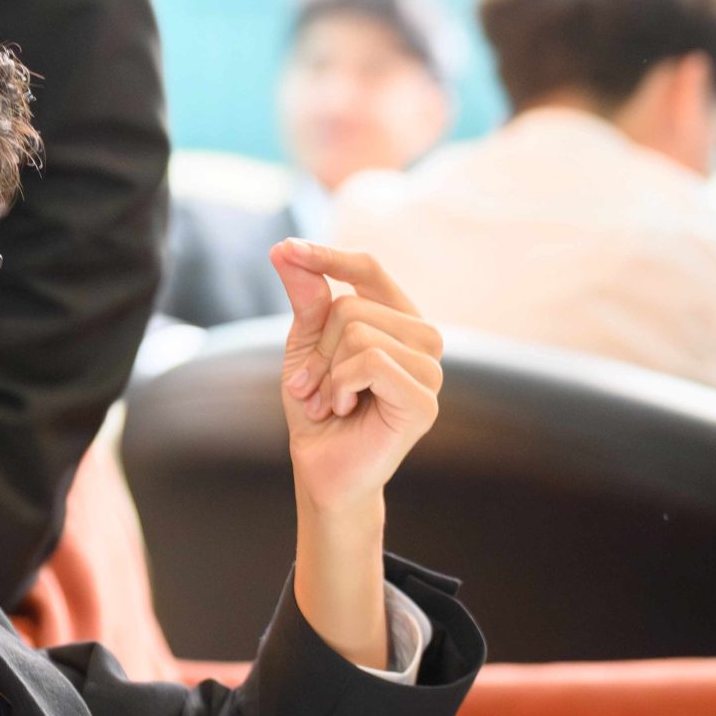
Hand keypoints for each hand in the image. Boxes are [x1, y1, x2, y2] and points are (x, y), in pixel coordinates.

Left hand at [272, 239, 443, 523]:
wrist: (321, 467)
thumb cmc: (318, 405)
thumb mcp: (305, 343)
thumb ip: (306, 296)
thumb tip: (285, 247)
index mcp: (398, 318)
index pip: (369, 269)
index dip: (327, 256)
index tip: (284, 248)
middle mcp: (423, 338)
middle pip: (352, 305)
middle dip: (316, 348)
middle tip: (311, 386)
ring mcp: (430, 370)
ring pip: (359, 333)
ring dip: (327, 372)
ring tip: (329, 401)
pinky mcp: (425, 401)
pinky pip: (371, 362)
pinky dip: (340, 386)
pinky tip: (344, 409)